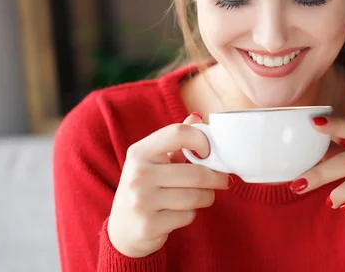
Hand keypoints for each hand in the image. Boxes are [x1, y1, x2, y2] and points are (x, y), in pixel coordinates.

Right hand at [107, 113, 229, 257]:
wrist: (122, 229)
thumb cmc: (145, 187)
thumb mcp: (153, 160)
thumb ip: (174, 140)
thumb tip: (196, 116)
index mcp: (140, 152)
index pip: (178, 133)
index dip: (202, 140)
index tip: (209, 151)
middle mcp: (138, 175)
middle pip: (196, 172)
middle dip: (216, 178)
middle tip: (222, 180)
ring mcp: (141, 202)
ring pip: (196, 196)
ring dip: (206, 197)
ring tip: (201, 196)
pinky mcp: (148, 226)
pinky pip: (188, 216)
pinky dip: (191, 214)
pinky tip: (179, 213)